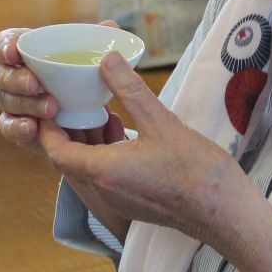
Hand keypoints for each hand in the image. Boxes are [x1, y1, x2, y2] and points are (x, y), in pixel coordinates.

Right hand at [0, 27, 127, 151]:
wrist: (88, 115)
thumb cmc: (84, 77)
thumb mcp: (93, 59)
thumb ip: (100, 42)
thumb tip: (109, 26)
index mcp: (25, 51)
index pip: (4, 43)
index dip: (4, 46)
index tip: (15, 52)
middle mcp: (11, 76)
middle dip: (13, 78)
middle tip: (35, 84)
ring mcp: (12, 102)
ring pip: (5, 101)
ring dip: (26, 104)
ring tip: (52, 108)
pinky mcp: (17, 127)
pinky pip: (8, 128)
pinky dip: (18, 127)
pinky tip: (33, 127)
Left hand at [41, 53, 248, 244]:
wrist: (224, 212)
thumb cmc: (196, 172)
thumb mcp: (161, 121)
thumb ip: (129, 89)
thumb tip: (108, 59)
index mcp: (104, 172)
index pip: (56, 151)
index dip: (46, 128)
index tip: (48, 104)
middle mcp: (104, 190)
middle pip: (69, 158)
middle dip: (68, 129)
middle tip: (70, 98)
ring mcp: (119, 199)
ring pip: (88, 167)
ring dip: (88, 141)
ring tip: (99, 110)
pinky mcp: (134, 201)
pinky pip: (106, 175)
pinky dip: (105, 153)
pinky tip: (124, 131)